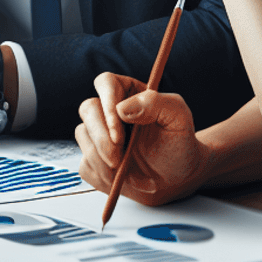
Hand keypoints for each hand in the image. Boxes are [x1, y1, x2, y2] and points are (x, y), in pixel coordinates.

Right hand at [76, 73, 209, 205]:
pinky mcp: (92, 157)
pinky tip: (122, 178)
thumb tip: (122, 109)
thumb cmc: (178, 143)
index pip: (105, 83)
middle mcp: (109, 109)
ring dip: (103, 160)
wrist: (176, 178)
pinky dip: (102, 176)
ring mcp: (97, 133)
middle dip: (102, 139)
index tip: (118, 136)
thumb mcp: (178, 118)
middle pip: (87, 109)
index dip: (107, 106)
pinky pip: (85, 164)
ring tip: (129, 172)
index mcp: (127, 91)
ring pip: (83, 136)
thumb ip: (155, 103)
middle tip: (119, 161)